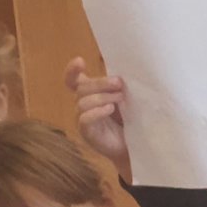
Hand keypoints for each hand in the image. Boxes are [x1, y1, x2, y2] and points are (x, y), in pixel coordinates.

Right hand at [64, 57, 131, 180]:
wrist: (134, 145)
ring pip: (83, 101)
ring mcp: (82, 119)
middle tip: (119, 83)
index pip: (73, 80)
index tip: (80, 60)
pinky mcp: (87, 133)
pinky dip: (97, 111)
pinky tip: (109, 109)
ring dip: (102, 97)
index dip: (72, 70)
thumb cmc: (129, 119)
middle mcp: (82, 105)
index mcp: (89, 94)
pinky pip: (84, 118)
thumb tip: (122, 73)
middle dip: (100, 83)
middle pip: (82, 88)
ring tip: (120, 99)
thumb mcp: (125, 99)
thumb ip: (118, 87)